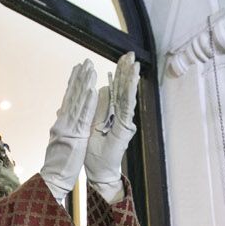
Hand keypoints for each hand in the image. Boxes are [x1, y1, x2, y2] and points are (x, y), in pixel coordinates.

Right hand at [41, 60, 98, 197]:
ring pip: (78, 103)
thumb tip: (61, 114)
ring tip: (91, 69)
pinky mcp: (74, 136)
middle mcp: (62, 122)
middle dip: (79, 78)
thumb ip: (61, 127)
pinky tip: (93, 91)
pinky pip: (83, 117)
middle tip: (86, 61)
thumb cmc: (57, 164)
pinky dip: (88, 104)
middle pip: (72, 96)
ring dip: (84, 85)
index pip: (68, 99)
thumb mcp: (59, 142)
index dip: (73, 83)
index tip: (78, 68)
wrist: (52, 178)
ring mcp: (67, 128)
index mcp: (61, 124)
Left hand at [83, 54, 139, 202]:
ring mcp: (123, 121)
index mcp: (111, 113)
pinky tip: (132, 81)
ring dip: (131, 79)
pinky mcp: (124, 128)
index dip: (119, 74)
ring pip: (127, 95)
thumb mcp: (89, 126)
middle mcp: (119, 115)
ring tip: (135, 63)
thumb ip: (92, 110)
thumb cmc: (94, 152)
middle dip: (126, 71)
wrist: (100, 171)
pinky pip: (126, 107)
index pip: (116, 88)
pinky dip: (129, 93)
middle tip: (130, 54)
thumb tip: (93, 93)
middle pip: (123, 89)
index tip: (122, 58)